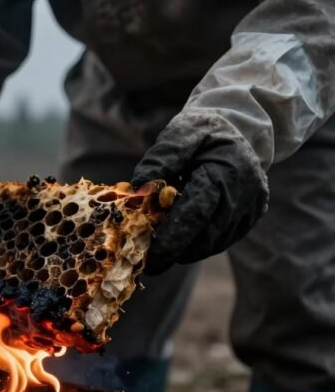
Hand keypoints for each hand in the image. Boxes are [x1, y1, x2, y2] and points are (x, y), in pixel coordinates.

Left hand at [132, 113, 268, 274]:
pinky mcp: (253, 216)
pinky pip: (223, 239)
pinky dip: (200, 244)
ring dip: (187, 250)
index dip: (173, 239)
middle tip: (149, 261)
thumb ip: (161, 159)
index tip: (151, 257)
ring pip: (215, 243)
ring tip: (162, 249)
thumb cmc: (203, 131)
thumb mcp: (181, 133)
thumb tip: (138, 187)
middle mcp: (245, 193)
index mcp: (225, 172)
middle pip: (207, 235)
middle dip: (176, 251)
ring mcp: (252, 207)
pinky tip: (182, 240)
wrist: (240, 129)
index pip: (196, 214)